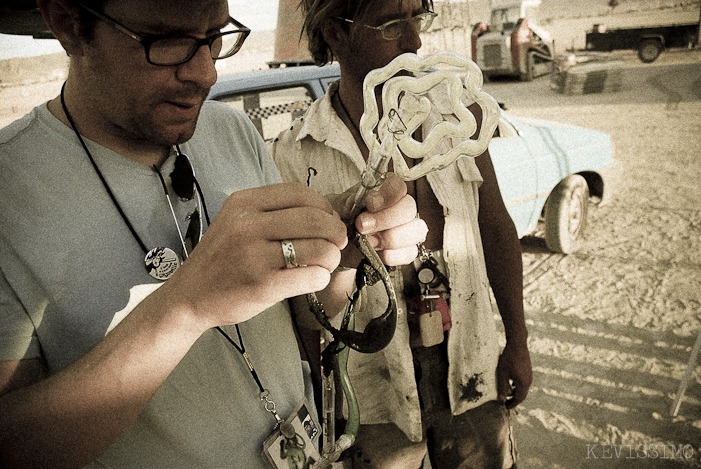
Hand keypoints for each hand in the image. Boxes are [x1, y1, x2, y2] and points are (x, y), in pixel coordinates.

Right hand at [162, 183, 347, 328]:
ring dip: (331, 257)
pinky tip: (312, 278)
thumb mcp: (235, 221)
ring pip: (318, 248)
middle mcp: (247, 225)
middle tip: (337, 243)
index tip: (329, 219)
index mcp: (243, 203)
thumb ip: (272, 213)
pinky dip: (320, 277)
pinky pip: (311, 276)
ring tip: (324, 263)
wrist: (189, 296)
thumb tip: (323, 214)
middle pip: (315, 219)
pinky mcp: (263, 285)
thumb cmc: (221, 260)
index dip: (324, 206)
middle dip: (336, 232)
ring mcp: (254, 255)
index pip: (299, 193)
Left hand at [328, 173, 427, 267]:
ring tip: (368, 242)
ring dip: (391, 238)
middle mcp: (400, 208)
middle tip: (362, 226)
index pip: (398, 185)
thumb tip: (354, 201)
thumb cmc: (343, 220)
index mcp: (385, 192)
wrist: (339, 244)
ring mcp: (406, 229)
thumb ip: (346, 203)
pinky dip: (393, 255)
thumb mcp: (338, 208)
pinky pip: (410, 252)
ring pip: (416, 230)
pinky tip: (377, 253)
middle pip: (409, 208)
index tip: (369, 204)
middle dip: (385, 219)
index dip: (388, 194)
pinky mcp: (406, 250)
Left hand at [496, 340, 531, 408]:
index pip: (519, 398)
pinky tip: (511, 383)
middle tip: (506, 403)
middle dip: (514, 400)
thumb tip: (501, 398)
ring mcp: (529, 375)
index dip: (512, 404)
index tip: (506, 407)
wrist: (518, 343)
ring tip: (507, 394)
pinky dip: (518, 386)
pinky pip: (524, 382)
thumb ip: (502, 387)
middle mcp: (529, 381)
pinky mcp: (528, 370)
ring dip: (516, 392)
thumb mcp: (502, 373)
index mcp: (523, 383)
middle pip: (522, 394)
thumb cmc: (508, 358)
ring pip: (523, 388)